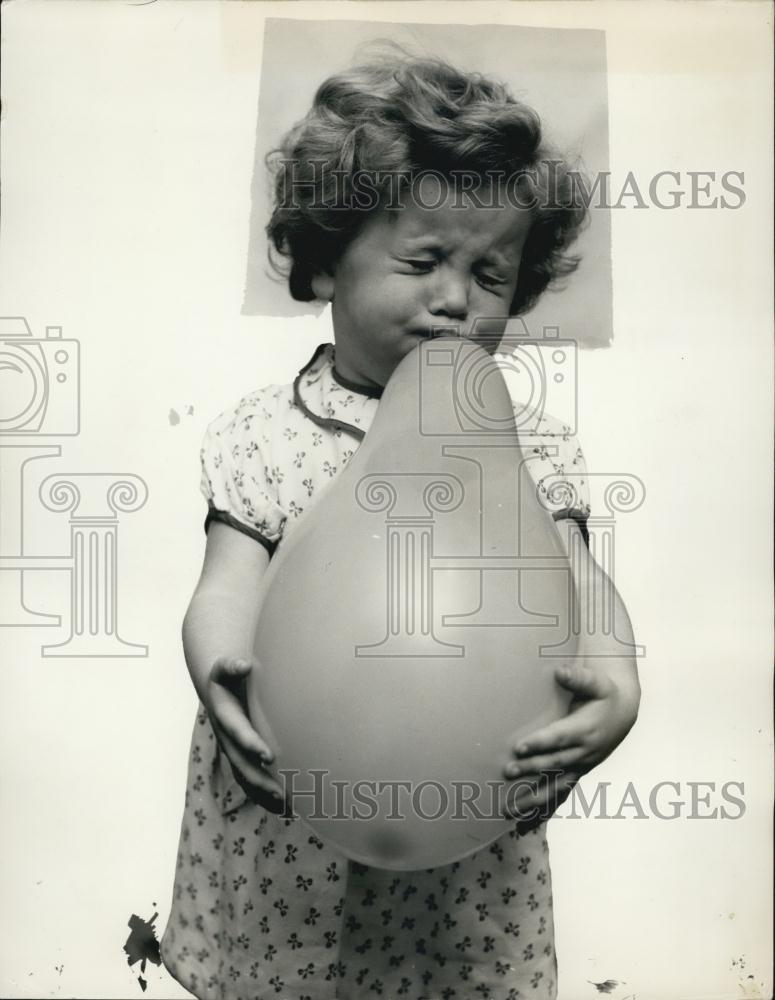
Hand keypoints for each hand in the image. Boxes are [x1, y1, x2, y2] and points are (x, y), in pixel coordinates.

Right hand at [205, 656, 285, 810]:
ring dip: (264, 794)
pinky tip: (288, 810)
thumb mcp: (226, 668)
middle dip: (260, 780)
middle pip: (241, 764)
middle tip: (281, 793)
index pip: (238, 733)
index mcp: (225, 716)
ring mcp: (233, 752)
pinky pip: (252, 782)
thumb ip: (232, 665)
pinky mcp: (241, 759)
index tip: (269, 756)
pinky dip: (266, 798)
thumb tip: (244, 664)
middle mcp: (227, 739)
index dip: (251, 744)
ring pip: (246, 778)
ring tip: (287, 806)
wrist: (218, 690)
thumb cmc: (230, 676)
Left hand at [501, 662, 638, 827]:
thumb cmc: (604, 693)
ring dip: (532, 798)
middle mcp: (584, 752)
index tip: (519, 748)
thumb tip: (560, 671)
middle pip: (554, 763)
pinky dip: (544, 808)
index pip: (559, 738)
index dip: (540, 743)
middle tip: (507, 772)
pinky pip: (560, 793)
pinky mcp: (578, 773)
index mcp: (585, 729)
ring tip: (508, 809)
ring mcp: (581, 766)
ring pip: (555, 786)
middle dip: (531, 769)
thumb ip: (578, 677)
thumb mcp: (596, 682)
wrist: (624, 711)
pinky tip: (525, 821)